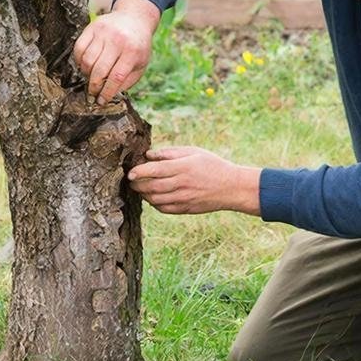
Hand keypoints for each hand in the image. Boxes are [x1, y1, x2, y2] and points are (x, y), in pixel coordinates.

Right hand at [72, 0, 160, 104]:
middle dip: (94, 86)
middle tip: (93, 93)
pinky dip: (78, 61)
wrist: (134, 19)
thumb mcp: (140, 64)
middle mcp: (117, 40)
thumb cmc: (137, 46)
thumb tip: (110, 96)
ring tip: (90, 77)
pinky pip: (78, 48)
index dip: (107, 92)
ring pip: (87, 60)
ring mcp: (103, 32)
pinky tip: (84, 65)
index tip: (101, 101)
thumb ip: (127, 81)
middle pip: (99, 70)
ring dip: (85, 74)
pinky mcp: (91, 27)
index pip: (116, 77)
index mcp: (133, 51)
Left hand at [127, 145, 260, 216]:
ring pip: (155, 199)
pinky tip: (153, 197)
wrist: (231, 187)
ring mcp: (183, 198)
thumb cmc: (212, 165)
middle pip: (151, 186)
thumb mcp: (193, 152)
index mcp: (183, 167)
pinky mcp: (185, 209)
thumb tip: (149, 155)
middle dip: (137, 184)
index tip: (130, 172)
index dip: (139, 171)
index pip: (155, 170)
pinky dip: (154, 204)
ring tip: (140, 188)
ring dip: (144, 194)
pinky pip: (163, 209)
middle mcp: (182, 184)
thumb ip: (170, 153)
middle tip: (131, 180)